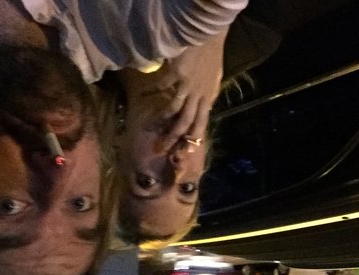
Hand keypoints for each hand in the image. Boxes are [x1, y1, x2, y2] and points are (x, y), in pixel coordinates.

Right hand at [119, 28, 227, 150]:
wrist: (209, 36)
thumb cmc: (212, 57)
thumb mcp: (214, 81)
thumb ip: (208, 96)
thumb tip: (205, 108)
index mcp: (208, 99)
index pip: (201, 125)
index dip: (192, 141)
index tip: (183, 154)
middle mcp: (199, 96)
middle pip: (186, 123)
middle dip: (173, 138)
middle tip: (161, 149)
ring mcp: (188, 85)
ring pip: (174, 110)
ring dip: (161, 120)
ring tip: (150, 128)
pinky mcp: (178, 73)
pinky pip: (163, 86)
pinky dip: (152, 92)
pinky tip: (144, 96)